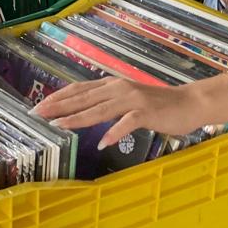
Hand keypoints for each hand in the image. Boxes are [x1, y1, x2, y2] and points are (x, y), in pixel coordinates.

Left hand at [31, 77, 216, 148]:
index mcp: (112, 85)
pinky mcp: (145, 112)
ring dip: (78, 117)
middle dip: (59, 106)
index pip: (78, 89)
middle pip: (83, 97)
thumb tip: (84, 109)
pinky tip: (102, 142)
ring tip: (59, 125)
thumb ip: (108, 102)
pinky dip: (114, 132)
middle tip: (38, 113)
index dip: (58, 97)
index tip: (40, 105)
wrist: (189, 103)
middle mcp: (118, 88)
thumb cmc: (157, 104)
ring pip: (99, 108)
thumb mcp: (127, 99)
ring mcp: (132, 99)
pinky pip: (126, 123)